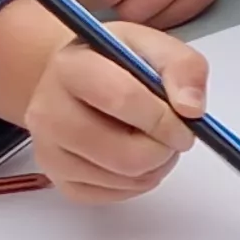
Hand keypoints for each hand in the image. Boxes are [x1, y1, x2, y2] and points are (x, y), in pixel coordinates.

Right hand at [0, 0, 206, 201]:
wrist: (76, 80)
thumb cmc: (114, 62)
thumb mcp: (151, 45)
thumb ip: (182, 66)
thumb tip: (191, 109)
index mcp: (70, 68)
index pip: (122, 99)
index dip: (164, 117)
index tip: (187, 121)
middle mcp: (48, 113)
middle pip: (123, 154)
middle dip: (164, 149)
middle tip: (176, 135)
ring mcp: (49, 152)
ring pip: (124, 179)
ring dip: (157, 165)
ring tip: (156, 139)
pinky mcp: (59, 181)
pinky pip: (115, 195)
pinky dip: (139, 181)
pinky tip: (136, 153)